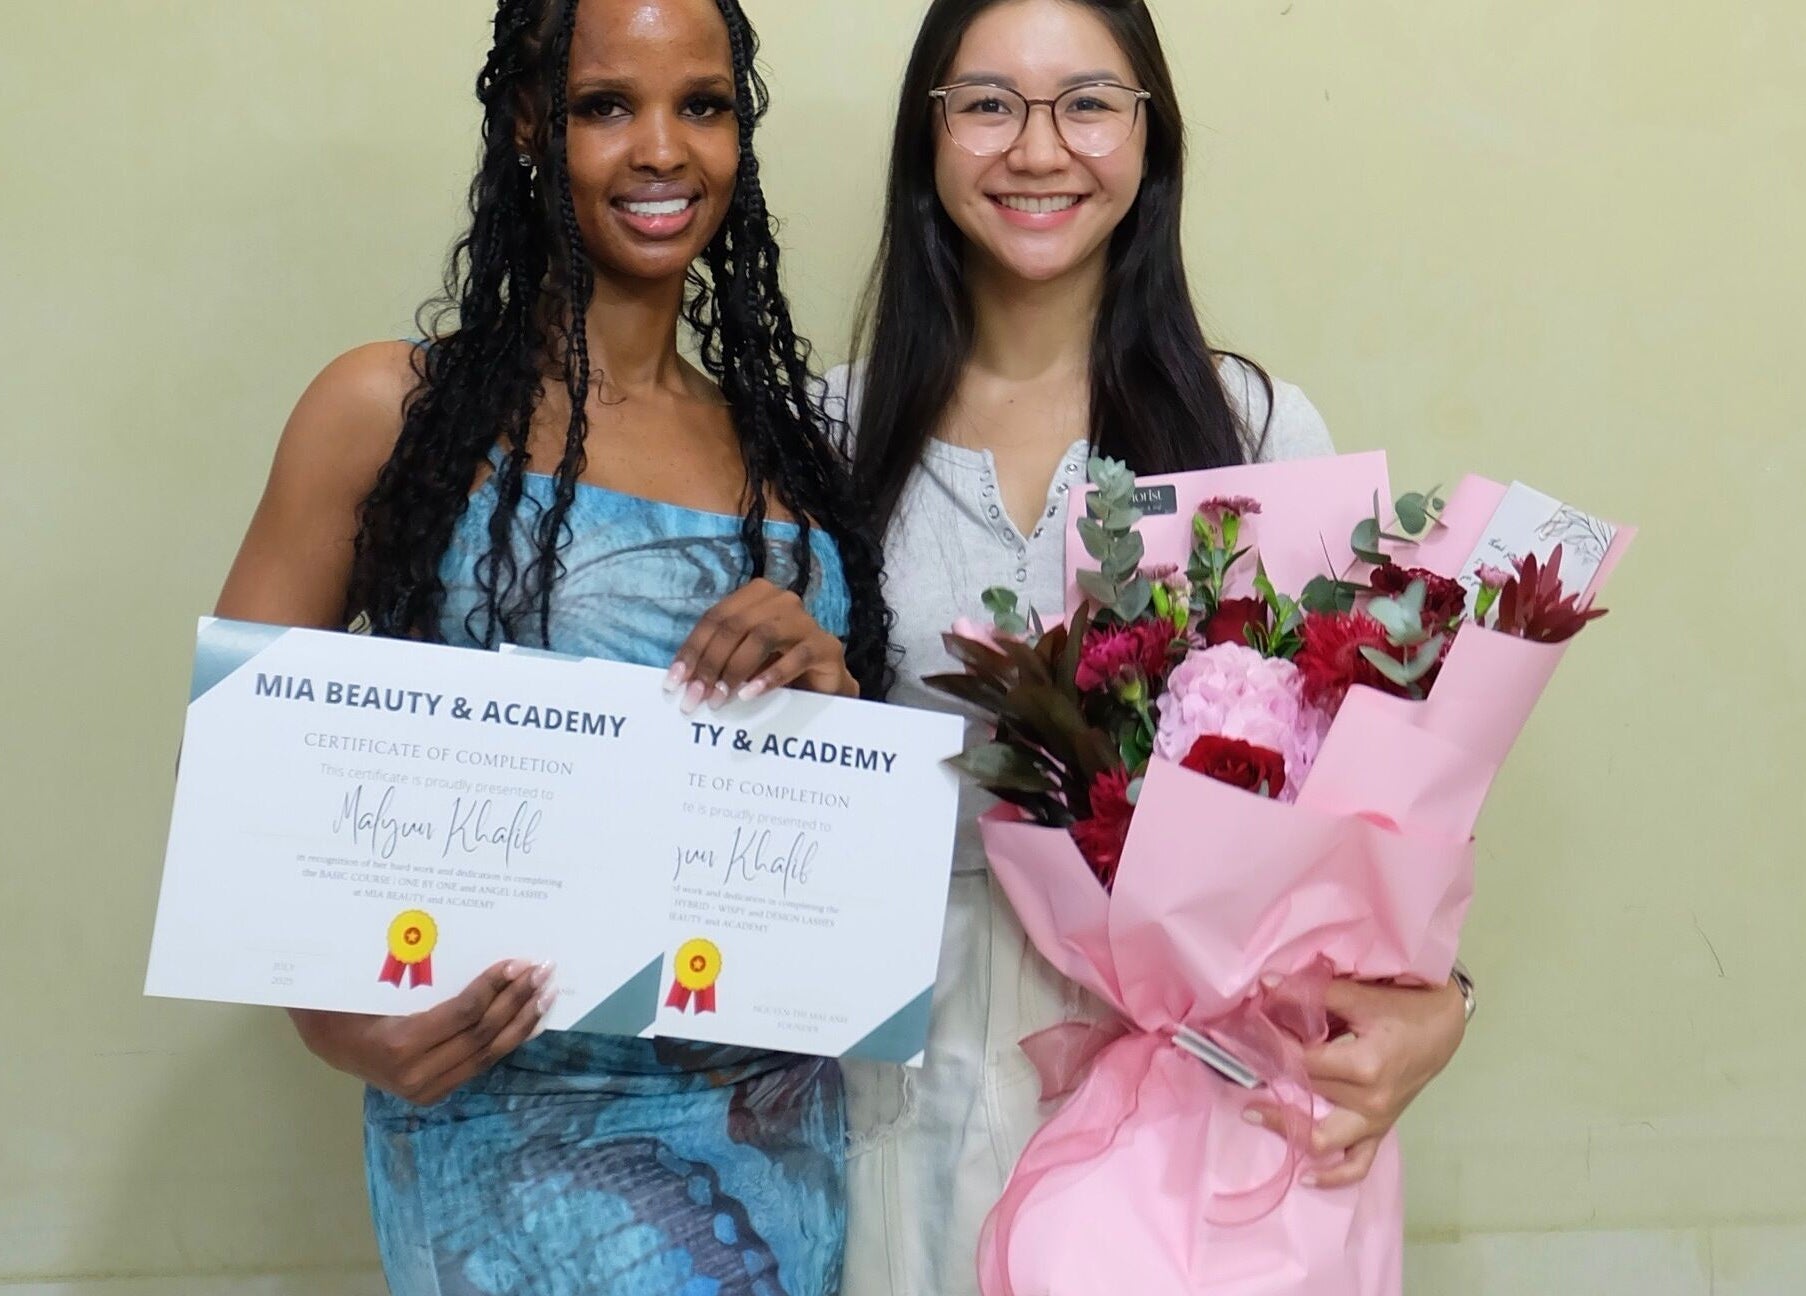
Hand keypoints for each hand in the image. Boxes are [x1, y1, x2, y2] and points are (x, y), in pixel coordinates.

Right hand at [289, 959, 553, 1105]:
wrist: (327, 1041)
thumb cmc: (348, 1001)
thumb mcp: (375, 981)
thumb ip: (416, 971)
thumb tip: (464, 938)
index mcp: (398, 1045)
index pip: (463, 1015)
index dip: (494, 988)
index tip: (518, 963)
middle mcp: (416, 1075)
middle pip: (482, 1035)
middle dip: (518, 1000)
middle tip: (544, 970)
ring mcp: (427, 1089)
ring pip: (488, 1054)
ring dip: (522, 1021)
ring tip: (547, 992)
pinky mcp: (436, 1092)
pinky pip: (481, 1063)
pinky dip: (509, 1039)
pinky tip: (531, 1019)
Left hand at [668, 577, 855, 710]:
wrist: (824, 685)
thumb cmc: (776, 669)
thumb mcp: (740, 662)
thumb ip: (716, 661)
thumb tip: (681, 681)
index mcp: (755, 596)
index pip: (714, 618)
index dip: (692, 649)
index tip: (673, 682)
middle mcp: (781, 601)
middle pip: (735, 625)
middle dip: (710, 663)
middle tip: (695, 697)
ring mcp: (806, 621)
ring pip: (762, 635)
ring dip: (735, 669)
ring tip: (720, 699)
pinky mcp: (825, 646)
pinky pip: (796, 656)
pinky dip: (770, 676)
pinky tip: (749, 695)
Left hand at [1244, 977, 1466, 1187]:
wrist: (1443, 1026)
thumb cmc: (1403, 1008)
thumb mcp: (1360, 996)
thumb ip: (1312, 993)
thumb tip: (1267, 985)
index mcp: (1365, 1066)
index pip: (1302, 1063)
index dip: (1270, 1049)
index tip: (1244, 1037)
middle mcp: (1370, 1101)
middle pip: (1307, 1097)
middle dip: (1270, 1082)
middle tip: (1238, 1068)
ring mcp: (1376, 1120)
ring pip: (1324, 1140)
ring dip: (1287, 1128)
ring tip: (1253, 1114)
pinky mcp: (1381, 1129)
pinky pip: (1358, 1164)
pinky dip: (1333, 1176)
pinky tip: (1306, 1177)